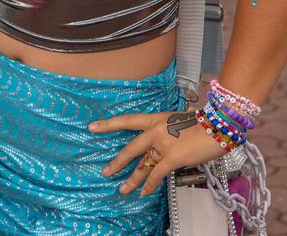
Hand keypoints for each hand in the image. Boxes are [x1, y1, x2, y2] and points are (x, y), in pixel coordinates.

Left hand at [89, 109, 224, 196]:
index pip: (127, 120)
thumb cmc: (201, 123)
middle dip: (117, 162)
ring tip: (122, 188)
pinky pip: (157, 173)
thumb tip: (159, 145)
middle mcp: (155, 130)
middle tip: (105, 171)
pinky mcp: (172, 157)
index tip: (92, 127)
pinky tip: (144, 192)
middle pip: (130, 147)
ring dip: (132, 179)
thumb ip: (165, 131)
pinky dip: (150, 184)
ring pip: (142, 164)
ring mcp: (163, 144)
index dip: (109, 124)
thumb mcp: (177, 121)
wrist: (217, 126)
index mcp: (155, 119)